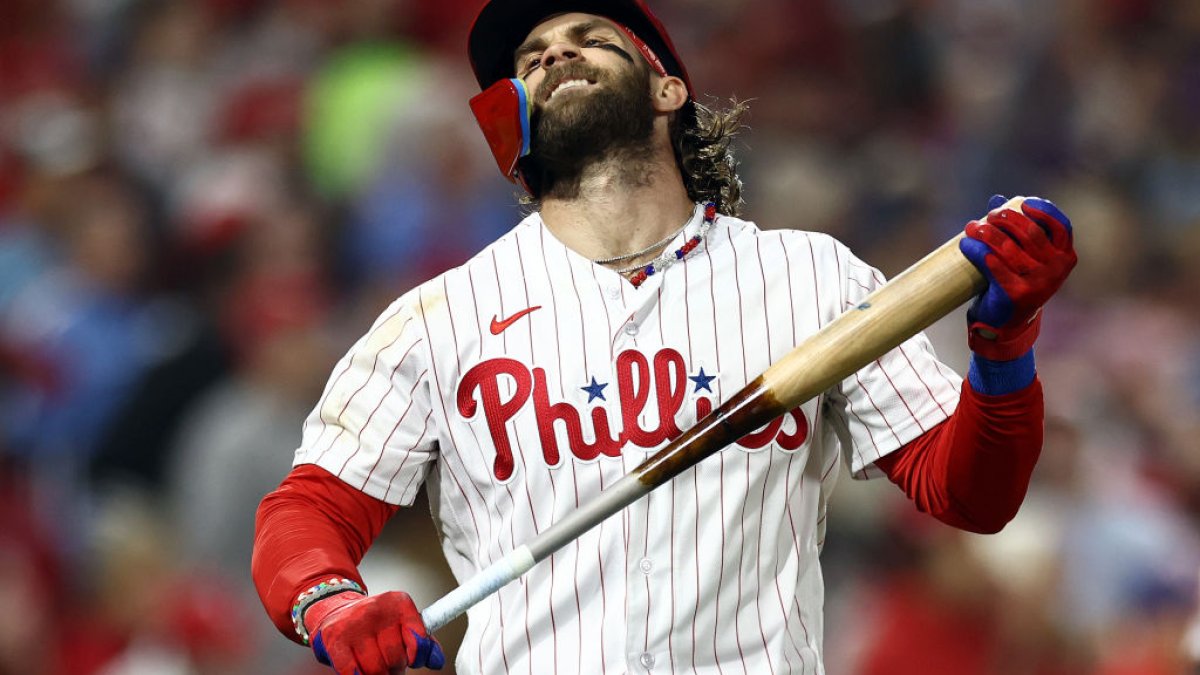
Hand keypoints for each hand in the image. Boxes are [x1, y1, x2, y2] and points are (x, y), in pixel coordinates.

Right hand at [306, 591, 444, 673]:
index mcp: (399, 603)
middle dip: (394, 668)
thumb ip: (423, 642)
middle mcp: (377, 609)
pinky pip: (352, 672)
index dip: (416, 657)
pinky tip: (359, 670)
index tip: (411, 660)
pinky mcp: (335, 638)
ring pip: (375, 669)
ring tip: (375, 665)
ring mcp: (354, 623)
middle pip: (395, 659)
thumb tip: (436, 662)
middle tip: (388, 663)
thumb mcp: (403, 624)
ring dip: (377, 674)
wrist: (338, 610)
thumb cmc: (378, 624)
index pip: (418, 641)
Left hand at [958, 195, 1076, 360]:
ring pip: (1009, 247)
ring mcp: (1038, 283)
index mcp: (1065, 257)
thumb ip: (1016, 228)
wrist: (1006, 323)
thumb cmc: (1015, 281)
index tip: (1023, 202)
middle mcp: (1057, 270)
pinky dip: (977, 251)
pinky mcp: (1016, 294)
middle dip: (1007, 219)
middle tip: (988, 216)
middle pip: (1030, 233)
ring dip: (987, 233)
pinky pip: (993, 265)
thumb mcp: (1022, 256)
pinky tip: (966, 244)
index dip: (1043, 210)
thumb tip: (998, 199)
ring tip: (971, 227)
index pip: (1060, 225)